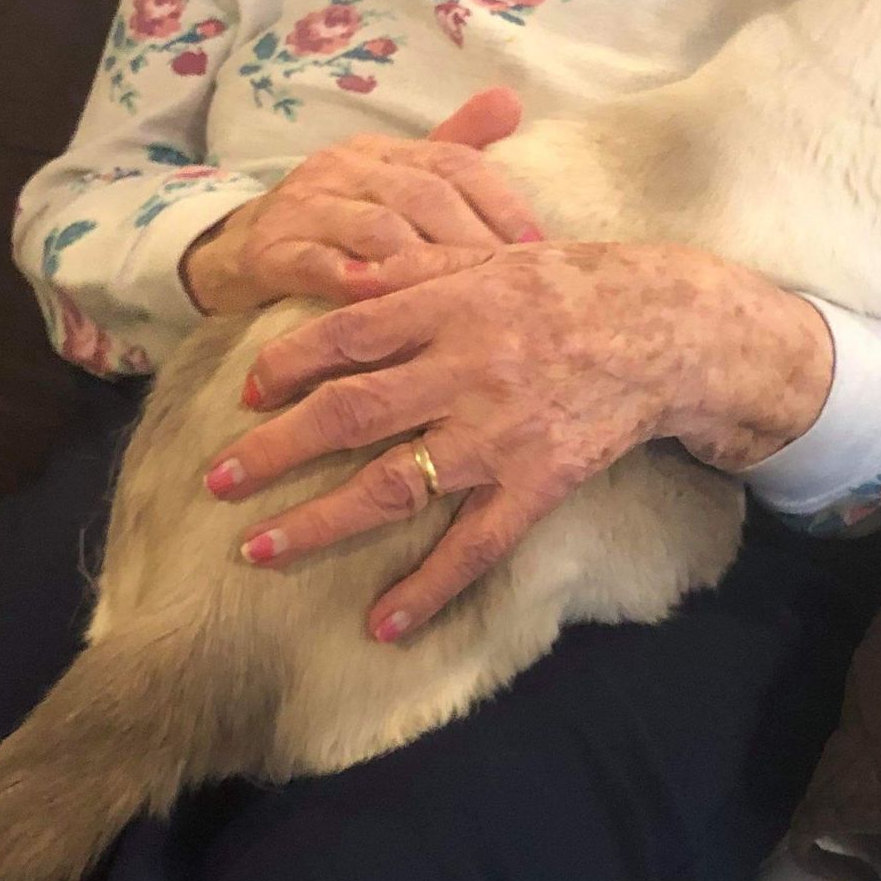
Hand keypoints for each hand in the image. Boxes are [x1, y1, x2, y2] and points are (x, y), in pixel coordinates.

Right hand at [180, 87, 537, 314]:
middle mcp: (348, 168)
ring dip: (422, 262)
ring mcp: (307, 206)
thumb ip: (454, 146)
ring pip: (376, 227)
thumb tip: (512, 98)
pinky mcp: (270, 250)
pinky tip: (379, 299)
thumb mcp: (395, 181)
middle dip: (472, 239)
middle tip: (509, 284)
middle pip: (423, 195)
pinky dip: (349, 279)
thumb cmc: (335, 220)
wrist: (235, 249)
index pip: (457, 163)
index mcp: (387, 151)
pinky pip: (314, 262)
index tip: (539, 246)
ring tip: (460, 296)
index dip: (501, 203)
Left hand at [202, 243, 834, 635]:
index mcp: (449, 306)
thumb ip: (414, 269)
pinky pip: (473, 547)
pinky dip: (426, 590)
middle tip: (215, 480)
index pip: (346, 336)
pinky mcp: (535, 484)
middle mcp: (465, 370)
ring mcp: (498, 434)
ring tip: (258, 551)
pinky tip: (381, 625)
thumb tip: (336, 274)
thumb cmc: (568, 286)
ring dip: (319, 523)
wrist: (664, 331)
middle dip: (274, 451)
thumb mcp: (490, 255)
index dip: (288, 365)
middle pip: (350, 414)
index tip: (246, 393)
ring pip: (393, 486)